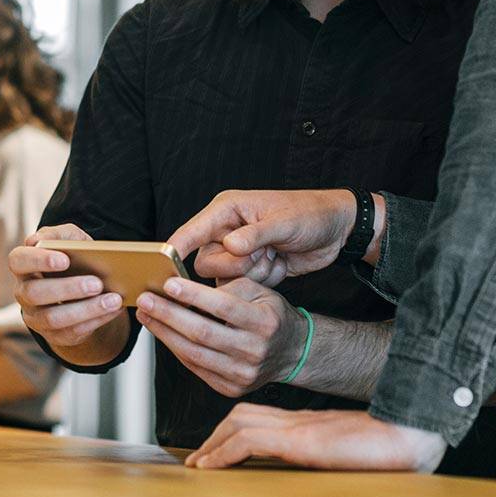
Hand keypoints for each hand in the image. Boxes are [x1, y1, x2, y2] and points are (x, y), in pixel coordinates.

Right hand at [9, 224, 124, 348]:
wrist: (84, 288)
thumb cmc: (74, 258)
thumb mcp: (70, 240)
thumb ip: (59, 235)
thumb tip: (40, 240)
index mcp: (23, 266)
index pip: (18, 261)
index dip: (38, 261)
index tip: (65, 260)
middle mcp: (24, 293)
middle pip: (35, 293)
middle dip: (67, 288)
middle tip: (97, 283)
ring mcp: (36, 317)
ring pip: (53, 319)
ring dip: (86, 309)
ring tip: (113, 300)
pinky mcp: (54, 335)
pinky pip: (72, 333)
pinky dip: (96, 321)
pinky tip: (114, 310)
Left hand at [135, 277, 306, 397]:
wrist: (291, 352)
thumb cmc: (270, 316)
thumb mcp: (260, 291)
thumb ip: (229, 288)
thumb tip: (188, 288)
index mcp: (265, 322)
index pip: (224, 307)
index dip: (194, 296)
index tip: (168, 284)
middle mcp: (255, 351)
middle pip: (203, 333)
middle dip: (168, 315)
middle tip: (145, 300)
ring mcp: (243, 374)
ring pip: (194, 354)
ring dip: (164, 333)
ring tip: (147, 315)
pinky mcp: (231, 388)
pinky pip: (195, 368)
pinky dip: (176, 348)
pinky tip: (162, 332)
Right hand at [168, 189, 360, 281]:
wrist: (335, 230)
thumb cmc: (310, 214)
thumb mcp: (284, 222)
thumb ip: (256, 234)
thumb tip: (229, 245)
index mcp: (227, 210)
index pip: (192, 230)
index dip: (176, 247)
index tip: (160, 263)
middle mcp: (226, 230)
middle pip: (206, 263)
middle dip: (236, 266)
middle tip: (263, 253)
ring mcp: (237, 252)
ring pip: (225, 278)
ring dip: (253, 274)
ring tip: (274, 256)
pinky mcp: (250, 269)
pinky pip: (243, 287)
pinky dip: (263, 280)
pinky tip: (279, 264)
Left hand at [185, 407, 447, 471]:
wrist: (417, 434)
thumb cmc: (396, 449)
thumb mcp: (354, 456)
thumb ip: (333, 457)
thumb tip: (327, 471)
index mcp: (312, 424)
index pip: (261, 417)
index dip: (232, 431)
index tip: (214, 453)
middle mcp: (301, 420)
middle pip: (244, 414)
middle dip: (215, 434)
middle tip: (197, 458)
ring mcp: (301, 427)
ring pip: (240, 422)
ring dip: (212, 443)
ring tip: (198, 464)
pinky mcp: (302, 440)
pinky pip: (250, 441)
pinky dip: (223, 452)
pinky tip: (210, 467)